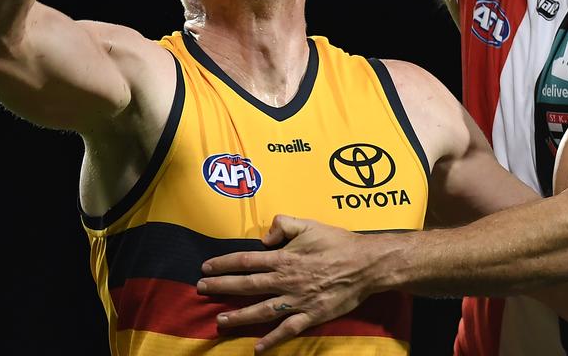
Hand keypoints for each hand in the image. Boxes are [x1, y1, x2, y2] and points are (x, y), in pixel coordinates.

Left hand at [196, 215, 387, 352]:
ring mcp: (297, 300)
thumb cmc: (338, 242)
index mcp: (284, 258)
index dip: (223, 263)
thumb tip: (264, 237)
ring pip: (262, 310)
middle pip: (247, 285)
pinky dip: (272, 340)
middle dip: (221, 287)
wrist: (366, 264)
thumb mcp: (310, 224)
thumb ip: (284, 225)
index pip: (245, 261)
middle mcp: (286, 280)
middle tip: (201, 289)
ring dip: (239, 316)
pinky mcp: (311, 315)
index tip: (206, 267)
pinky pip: (288, 329)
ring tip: (220, 320)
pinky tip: (258, 348)